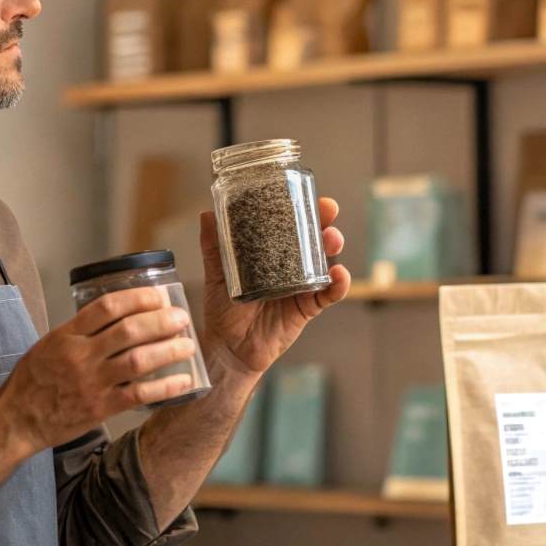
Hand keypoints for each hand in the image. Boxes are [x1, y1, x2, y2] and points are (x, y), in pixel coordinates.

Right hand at [0, 288, 195, 455]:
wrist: (16, 419)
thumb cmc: (32, 380)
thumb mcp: (50, 343)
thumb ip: (80, 330)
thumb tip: (118, 315)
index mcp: (67, 334)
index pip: (107, 306)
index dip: (138, 297)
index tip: (159, 295)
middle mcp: (80, 355)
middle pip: (129, 330)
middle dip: (162, 321)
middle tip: (182, 318)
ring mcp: (91, 382)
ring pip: (139, 360)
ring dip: (169, 350)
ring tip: (188, 345)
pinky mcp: (100, 408)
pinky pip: (139, 394)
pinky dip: (165, 387)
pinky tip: (183, 381)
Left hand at [198, 197, 349, 376]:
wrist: (228, 349)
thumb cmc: (223, 311)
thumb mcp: (217, 275)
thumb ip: (214, 247)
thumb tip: (206, 214)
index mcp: (270, 254)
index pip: (290, 226)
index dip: (302, 210)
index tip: (309, 196)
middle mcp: (289, 267)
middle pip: (313, 240)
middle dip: (324, 223)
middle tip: (328, 211)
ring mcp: (300, 287)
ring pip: (323, 263)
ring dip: (332, 248)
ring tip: (332, 239)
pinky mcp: (306, 309)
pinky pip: (327, 295)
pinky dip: (338, 285)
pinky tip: (339, 275)